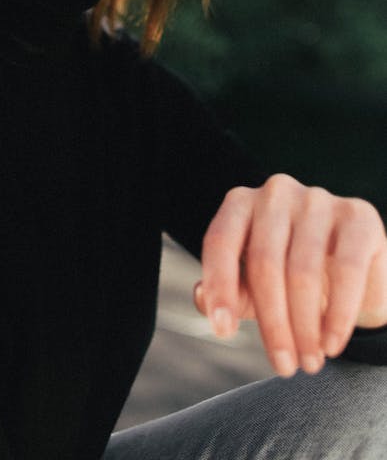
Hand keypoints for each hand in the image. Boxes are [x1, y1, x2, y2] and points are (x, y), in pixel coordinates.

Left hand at [193, 173, 386, 376]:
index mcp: (240, 203)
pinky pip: (346, 269)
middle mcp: (276, 192)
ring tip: (309, 362)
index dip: (219, 287)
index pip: (220, 241)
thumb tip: (201, 298)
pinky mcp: (358, 215)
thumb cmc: (290, 277)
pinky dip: (338, 314)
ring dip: (305, 326)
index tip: (223, 332)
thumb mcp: (254, 287)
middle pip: (264, 262)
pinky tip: (332, 344)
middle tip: (283, 367)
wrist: (355, 270)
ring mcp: (317, 199)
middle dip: (272, 323)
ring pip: (303, 270)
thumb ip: (227, 292)